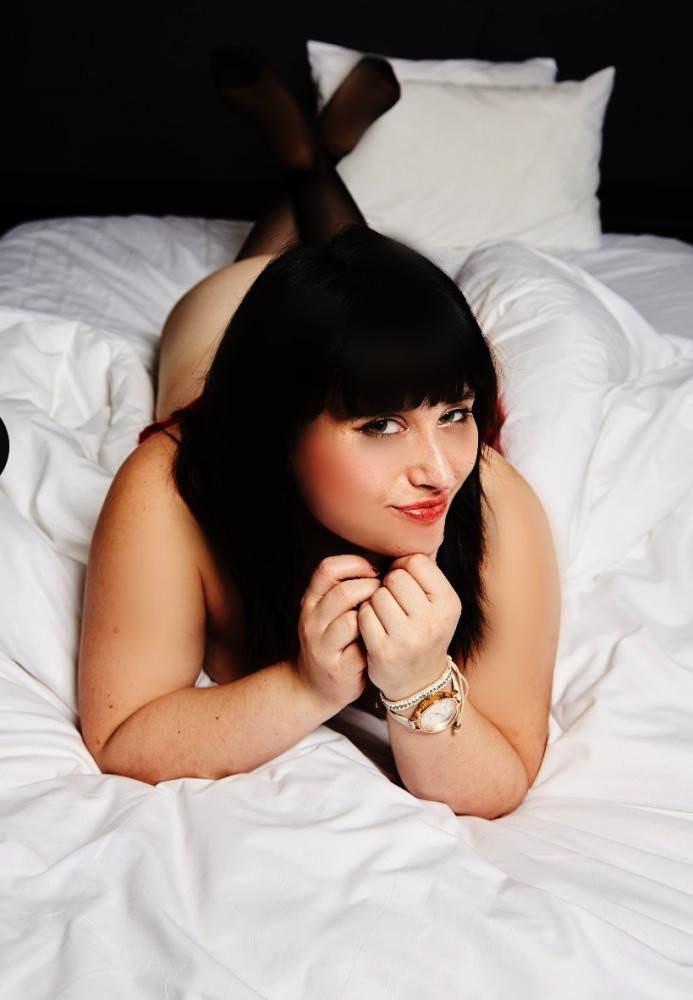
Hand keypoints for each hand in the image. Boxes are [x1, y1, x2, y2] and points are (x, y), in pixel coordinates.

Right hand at [295, 555, 381, 711]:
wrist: (314, 686)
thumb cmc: (334, 641)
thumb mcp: (330, 610)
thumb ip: (346, 586)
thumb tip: (383, 559)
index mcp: (311, 600)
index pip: (328, 568)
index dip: (355, 564)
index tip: (375, 571)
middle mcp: (312, 620)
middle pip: (343, 591)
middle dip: (371, 588)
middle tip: (386, 595)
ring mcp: (322, 645)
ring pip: (351, 619)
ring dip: (374, 614)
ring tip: (385, 615)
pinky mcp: (337, 667)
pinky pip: (360, 646)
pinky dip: (375, 638)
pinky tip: (381, 637)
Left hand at [357, 553, 461, 699]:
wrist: (418, 681)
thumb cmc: (424, 632)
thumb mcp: (438, 604)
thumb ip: (425, 573)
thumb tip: (403, 535)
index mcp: (449, 603)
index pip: (416, 561)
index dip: (404, 569)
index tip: (406, 585)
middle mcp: (433, 621)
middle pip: (395, 577)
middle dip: (388, 586)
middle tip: (395, 604)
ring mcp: (409, 638)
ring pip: (376, 594)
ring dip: (375, 602)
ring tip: (386, 618)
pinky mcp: (385, 650)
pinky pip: (364, 615)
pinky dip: (365, 618)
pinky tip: (374, 630)